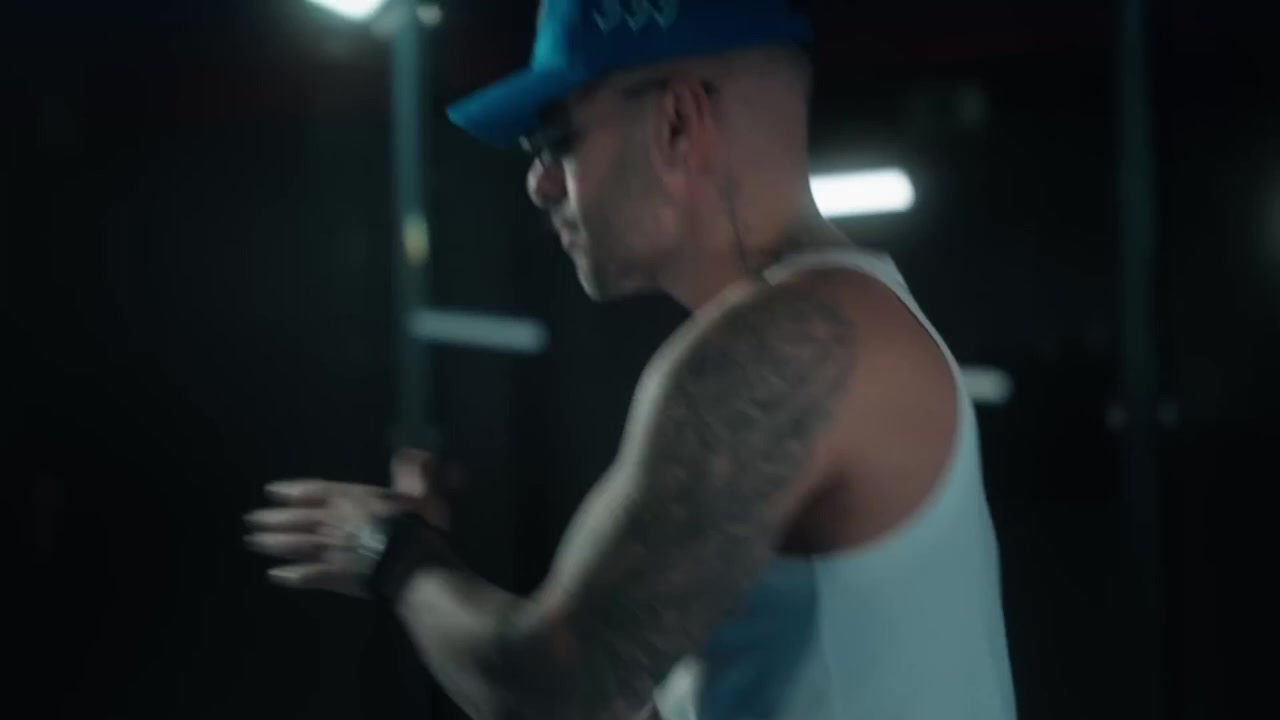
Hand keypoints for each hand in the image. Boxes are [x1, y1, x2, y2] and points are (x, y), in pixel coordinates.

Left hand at [244, 448, 455, 597]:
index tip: (270, 492)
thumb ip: (414, 473)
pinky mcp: (334, 577)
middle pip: (297, 519)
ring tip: (252, 544)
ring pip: (296, 545)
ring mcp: (331, 551)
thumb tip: (414, 451)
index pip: (316, 491)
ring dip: (272, 544)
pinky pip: (307, 576)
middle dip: (272, 520)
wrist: (410, 563)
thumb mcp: (422, 493)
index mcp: (351, 500)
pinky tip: (276, 577)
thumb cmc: (416, 526)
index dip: (293, 491)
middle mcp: (334, 523)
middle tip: (248, 521)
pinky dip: (291, 576)